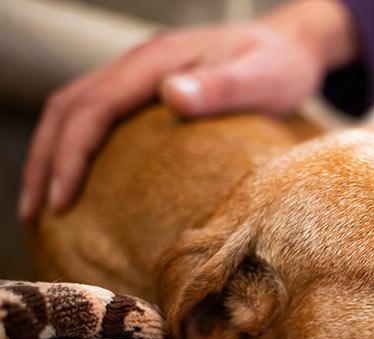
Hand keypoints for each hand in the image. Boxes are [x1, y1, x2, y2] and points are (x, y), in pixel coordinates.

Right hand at [18, 0, 355, 221]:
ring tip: (43, 200)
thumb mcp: (261, 78)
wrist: (291, 45)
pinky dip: (74, 142)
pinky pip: (96, 110)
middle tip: (35, 210)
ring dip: (53, 150)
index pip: (95, 106)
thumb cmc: (280, 66)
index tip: (61, 199)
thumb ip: (221, 86)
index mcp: (158, 61)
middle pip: (69, 106)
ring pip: (75, 106)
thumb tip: (173, 94)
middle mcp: (142, 62)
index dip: (71, 153)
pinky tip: (78, 174)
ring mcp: (142, 71)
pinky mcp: (149, 84)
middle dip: (47, 158)